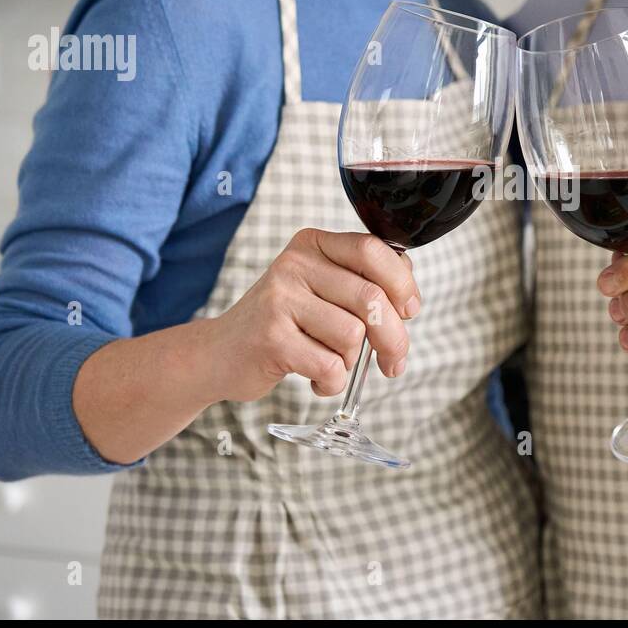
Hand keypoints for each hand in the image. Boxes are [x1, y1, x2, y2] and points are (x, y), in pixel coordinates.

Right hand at [204, 228, 419, 401]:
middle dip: (393, 338)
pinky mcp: (271, 338)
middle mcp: (294, 265)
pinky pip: (330, 366)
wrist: (218, 354)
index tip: (409, 311)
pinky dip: (332, 382)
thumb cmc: (282, 324)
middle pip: (372, 298)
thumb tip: (409, 296)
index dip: (402, 284)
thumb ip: (362, 283)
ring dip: (352, 362)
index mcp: (312, 244)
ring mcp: (279, 299)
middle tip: (393, 362)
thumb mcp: (320, 290)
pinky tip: (316, 379)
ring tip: (330, 363)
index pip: (373, 250)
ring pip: (353, 334)